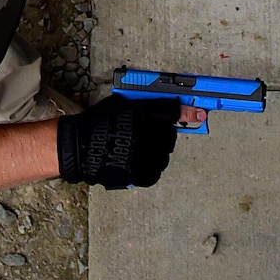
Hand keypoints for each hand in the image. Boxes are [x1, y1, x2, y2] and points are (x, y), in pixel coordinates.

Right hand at [55, 96, 181, 189]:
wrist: (79, 146)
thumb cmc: (100, 121)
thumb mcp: (123, 104)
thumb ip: (148, 105)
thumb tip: (174, 107)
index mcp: (138, 115)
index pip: (170, 112)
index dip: (186, 112)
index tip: (200, 113)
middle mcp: (141, 136)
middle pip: (168, 136)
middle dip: (164, 132)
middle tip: (152, 131)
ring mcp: (139, 158)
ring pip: (163, 154)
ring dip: (159, 150)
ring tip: (143, 145)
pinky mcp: (135, 175)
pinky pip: (154, 172)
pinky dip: (152, 166)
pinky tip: (143, 159)